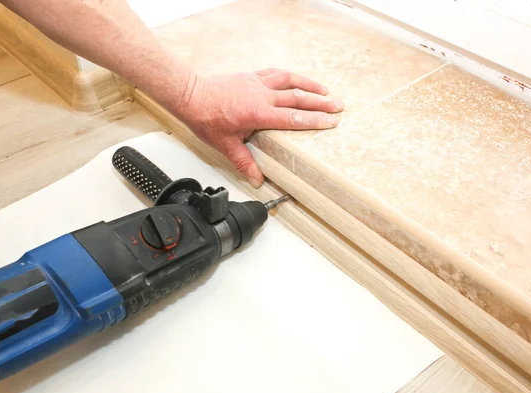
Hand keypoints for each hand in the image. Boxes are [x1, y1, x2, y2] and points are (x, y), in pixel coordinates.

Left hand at [175, 69, 343, 187]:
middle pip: (298, 98)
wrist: (191, 95)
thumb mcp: (225, 145)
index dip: (314, 120)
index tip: (331, 121)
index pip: (293, 118)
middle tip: (339, 106)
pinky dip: (289, 76)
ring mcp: (257, 83)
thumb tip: (257, 180)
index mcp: (258, 113)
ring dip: (309, 85)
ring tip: (326, 91)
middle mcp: (262, 95)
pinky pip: (275, 74)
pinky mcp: (251, 76)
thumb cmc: (206, 118)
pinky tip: (297, 79)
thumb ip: (244, 162)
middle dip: (320, 103)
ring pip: (290, 81)